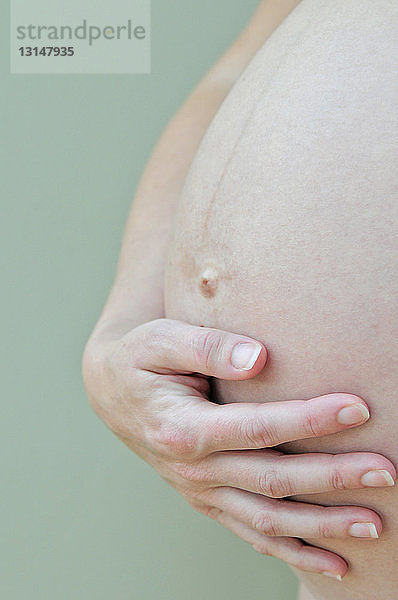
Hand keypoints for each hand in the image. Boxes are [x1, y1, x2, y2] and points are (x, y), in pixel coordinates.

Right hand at [82, 318, 395, 579]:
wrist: (112, 390)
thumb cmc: (140, 359)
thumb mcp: (161, 341)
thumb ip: (208, 346)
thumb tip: (259, 358)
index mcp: (183, 427)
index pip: (257, 428)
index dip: (309, 419)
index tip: (358, 408)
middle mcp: (193, 468)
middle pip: (273, 480)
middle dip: (332, 478)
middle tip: (385, 471)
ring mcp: (201, 490)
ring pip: (268, 518)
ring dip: (322, 524)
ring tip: (374, 525)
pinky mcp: (208, 499)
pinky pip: (252, 533)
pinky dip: (293, 551)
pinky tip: (333, 563)